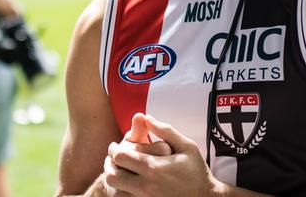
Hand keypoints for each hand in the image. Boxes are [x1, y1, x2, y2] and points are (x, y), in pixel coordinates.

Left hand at [104, 114, 219, 196]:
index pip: (121, 156)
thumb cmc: (196, 171)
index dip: (113, 149)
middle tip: (111, 158)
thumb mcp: (186, 146)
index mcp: (154, 167)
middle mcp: (146, 186)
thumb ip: (165, 130)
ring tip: (117, 171)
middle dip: (108, 164)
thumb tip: (146, 117)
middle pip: (112, 175)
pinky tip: (126, 185)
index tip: (114, 146)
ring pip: (115, 191)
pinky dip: (120, 193)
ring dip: (113, 180)